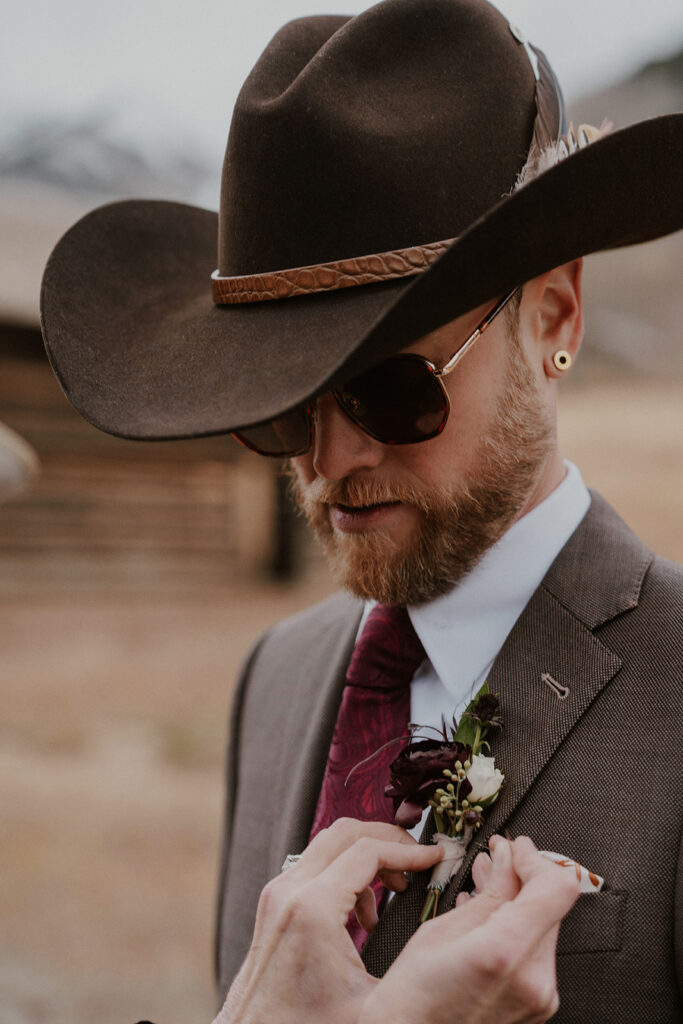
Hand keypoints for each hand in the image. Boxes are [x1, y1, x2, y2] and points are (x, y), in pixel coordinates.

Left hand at [213, 818, 442, 1023]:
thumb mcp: (373, 1004)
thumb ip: (411, 964)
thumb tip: (450, 935)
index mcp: (313, 909)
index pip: (369, 850)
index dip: (409, 851)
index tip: (436, 857)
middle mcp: (289, 891)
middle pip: (346, 832)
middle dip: (388, 840)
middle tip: (418, 862)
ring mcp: (277, 894)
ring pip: (327, 845)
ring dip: (366, 856)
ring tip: (396, 889)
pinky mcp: (273, 905)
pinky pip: (314, 867)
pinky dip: (345, 873)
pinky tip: (365, 915)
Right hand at [360, 835, 580, 1023]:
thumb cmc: (414, 993)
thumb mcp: (443, 928)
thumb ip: (489, 890)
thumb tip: (506, 856)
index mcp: (506, 951)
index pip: (556, 889)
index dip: (536, 859)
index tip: (514, 848)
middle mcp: (534, 978)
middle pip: (551, 906)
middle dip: (523, 876)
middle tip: (495, 858)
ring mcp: (540, 998)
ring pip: (544, 926)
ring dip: (520, 900)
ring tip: (487, 882)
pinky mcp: (539, 1007)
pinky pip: (537, 952)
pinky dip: (517, 928)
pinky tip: (489, 917)